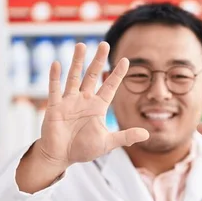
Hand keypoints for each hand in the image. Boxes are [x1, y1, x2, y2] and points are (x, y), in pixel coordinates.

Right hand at [37, 42, 148, 167]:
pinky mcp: (55, 107)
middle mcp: (84, 100)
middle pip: (92, 76)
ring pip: (74, 77)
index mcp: (97, 107)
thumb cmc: (82, 149)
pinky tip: (57, 64)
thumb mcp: (107, 143)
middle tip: (103, 44)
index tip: (125, 60)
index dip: (117, 74)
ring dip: (77, 62)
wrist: (61, 156)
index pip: (110, 87)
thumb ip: (125, 137)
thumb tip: (147, 134)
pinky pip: (55, 89)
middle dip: (98, 60)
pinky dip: (55, 77)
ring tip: (81, 45)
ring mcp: (69, 102)